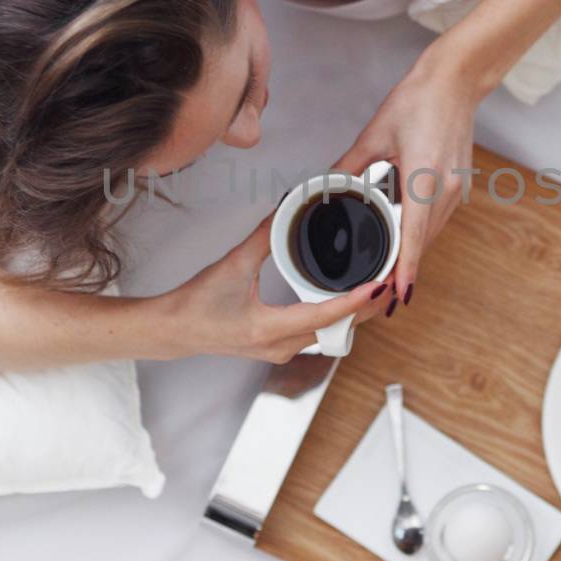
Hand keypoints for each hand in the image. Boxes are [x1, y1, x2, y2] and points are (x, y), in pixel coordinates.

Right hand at [160, 217, 388, 363]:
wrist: (172, 330)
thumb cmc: (196, 304)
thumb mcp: (232, 265)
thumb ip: (264, 237)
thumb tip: (288, 209)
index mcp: (269, 329)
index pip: (325, 316)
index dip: (356, 301)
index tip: (379, 284)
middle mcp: (280, 347)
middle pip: (337, 330)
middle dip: (365, 307)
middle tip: (388, 281)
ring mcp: (280, 351)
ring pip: (329, 335)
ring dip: (352, 314)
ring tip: (372, 287)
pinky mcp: (277, 348)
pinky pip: (316, 334)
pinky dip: (334, 317)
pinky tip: (343, 299)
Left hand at [332, 48, 482, 303]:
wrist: (455, 81)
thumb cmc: (418, 101)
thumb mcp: (375, 135)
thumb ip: (348, 166)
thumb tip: (324, 185)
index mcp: (423, 178)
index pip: (413, 236)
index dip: (405, 270)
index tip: (397, 296)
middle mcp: (445, 189)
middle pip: (422, 242)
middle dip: (403, 271)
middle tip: (380, 298)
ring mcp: (456, 189)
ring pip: (431, 234)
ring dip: (413, 255)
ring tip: (390, 279)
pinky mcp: (459, 185)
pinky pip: (437, 220)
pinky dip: (422, 235)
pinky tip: (406, 242)